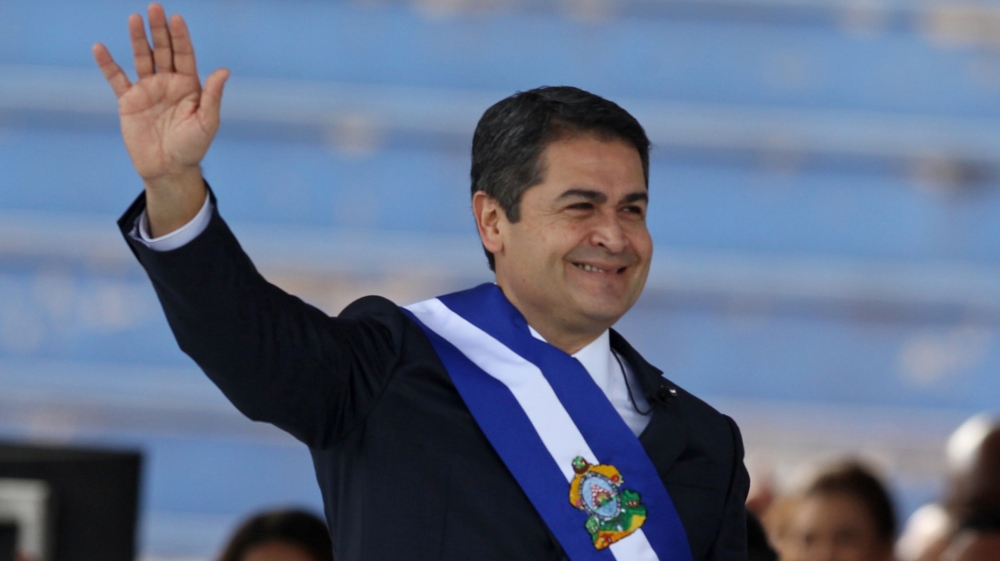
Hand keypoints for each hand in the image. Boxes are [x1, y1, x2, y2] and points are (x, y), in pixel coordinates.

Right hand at [93, 3, 227, 234]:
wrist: (168, 169)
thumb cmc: (192, 147)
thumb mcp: (206, 122)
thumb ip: (212, 96)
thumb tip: (223, 71)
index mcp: (189, 86)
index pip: (185, 54)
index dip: (181, 37)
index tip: (176, 18)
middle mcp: (168, 83)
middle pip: (163, 50)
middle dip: (159, 30)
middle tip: (155, 7)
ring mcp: (148, 90)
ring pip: (142, 58)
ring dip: (138, 39)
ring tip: (134, 18)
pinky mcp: (129, 101)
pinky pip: (117, 79)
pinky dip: (108, 64)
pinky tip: (100, 48)